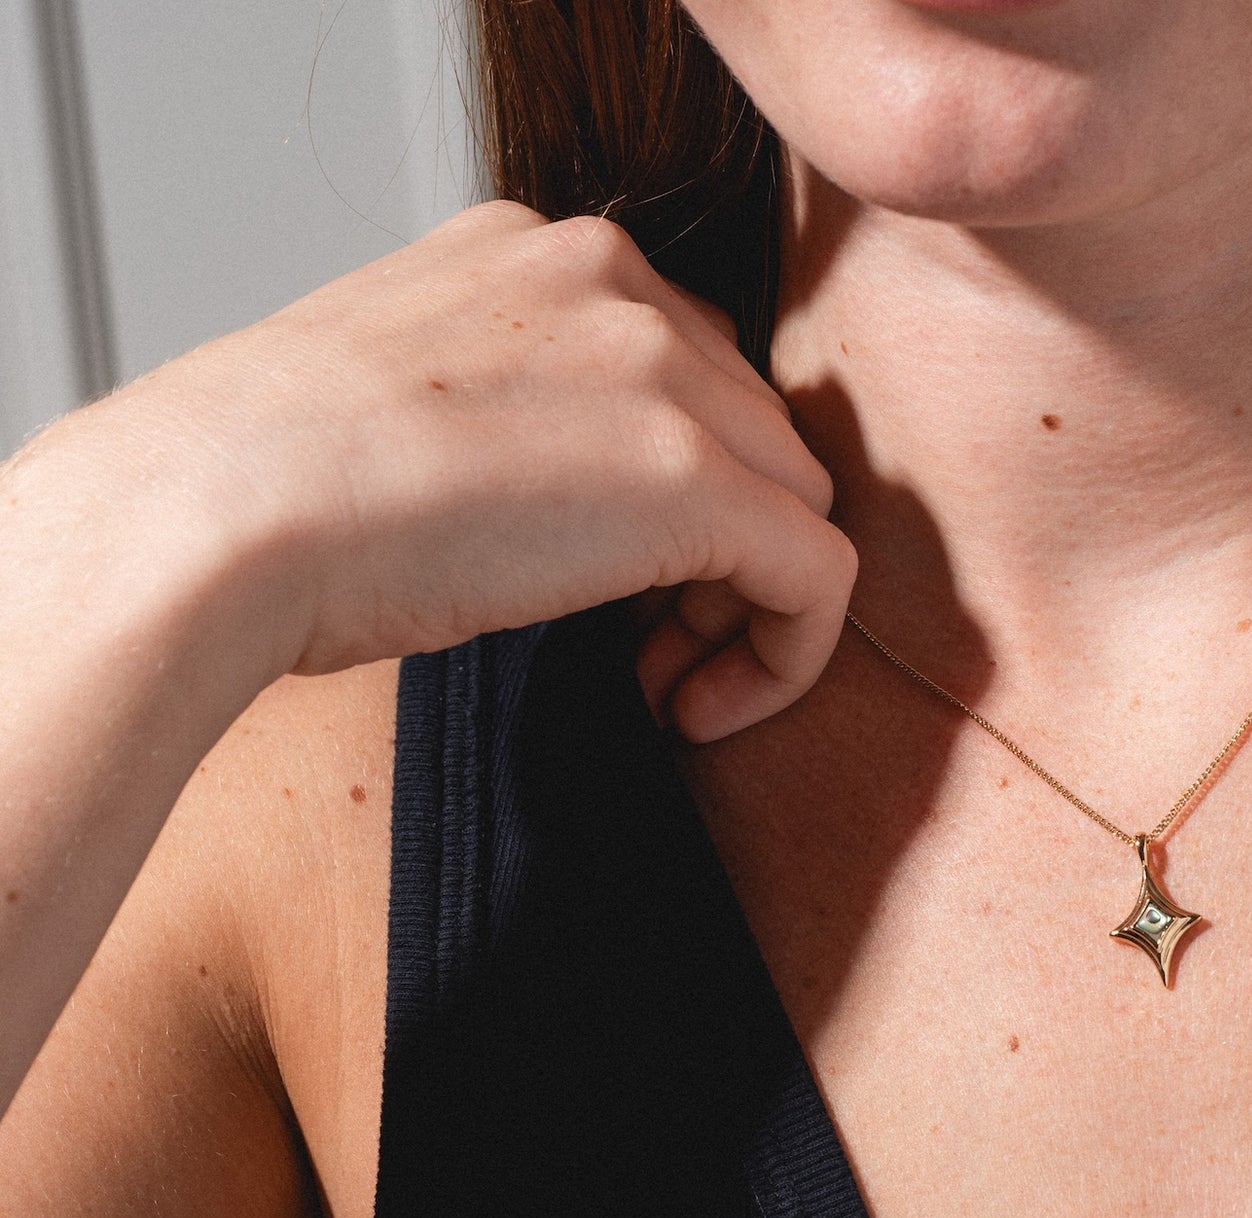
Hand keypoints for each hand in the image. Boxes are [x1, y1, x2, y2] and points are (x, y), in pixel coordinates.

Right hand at [27, 200, 854, 740]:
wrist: (218, 514)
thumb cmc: (268, 486)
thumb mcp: (408, 402)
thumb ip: (518, 413)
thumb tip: (576, 502)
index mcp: (545, 256)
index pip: (688, 370)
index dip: (680, 493)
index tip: (624, 586)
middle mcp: (617, 282)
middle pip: (753, 434)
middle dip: (717, 554)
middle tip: (647, 653)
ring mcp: (661, 370)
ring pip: (798, 501)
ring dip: (745, 609)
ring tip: (663, 686)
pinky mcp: (695, 482)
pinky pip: (818, 579)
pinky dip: (786, 659)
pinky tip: (699, 712)